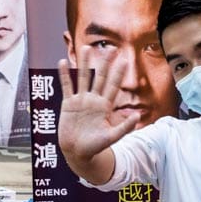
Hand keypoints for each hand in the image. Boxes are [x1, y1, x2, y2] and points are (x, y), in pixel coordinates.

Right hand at [57, 46, 138, 168]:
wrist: (78, 153)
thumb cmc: (95, 147)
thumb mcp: (112, 137)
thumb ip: (124, 127)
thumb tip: (137, 116)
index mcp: (105, 106)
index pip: (113, 86)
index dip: (118, 73)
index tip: (124, 60)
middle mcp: (94, 100)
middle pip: (100, 77)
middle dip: (104, 63)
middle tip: (109, 48)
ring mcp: (80, 101)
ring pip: (83, 78)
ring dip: (84, 64)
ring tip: (85, 48)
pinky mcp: (68, 105)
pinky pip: (67, 87)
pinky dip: (65, 75)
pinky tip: (63, 62)